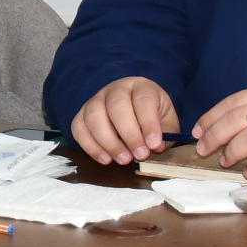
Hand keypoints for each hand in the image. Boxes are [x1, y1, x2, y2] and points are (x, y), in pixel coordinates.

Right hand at [68, 76, 182, 164]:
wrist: (133, 110)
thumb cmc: (151, 117)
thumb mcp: (167, 122)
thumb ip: (165, 134)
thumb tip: (156, 147)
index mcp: (141, 87)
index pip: (143, 99)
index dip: (149, 123)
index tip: (154, 144)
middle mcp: (116, 89)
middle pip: (116, 106)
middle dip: (129, 134)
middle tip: (140, 155)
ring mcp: (96, 100)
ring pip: (94, 116)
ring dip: (109, 142)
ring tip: (124, 160)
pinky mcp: (82, 115)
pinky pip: (79, 128)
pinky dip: (90, 146)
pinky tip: (106, 159)